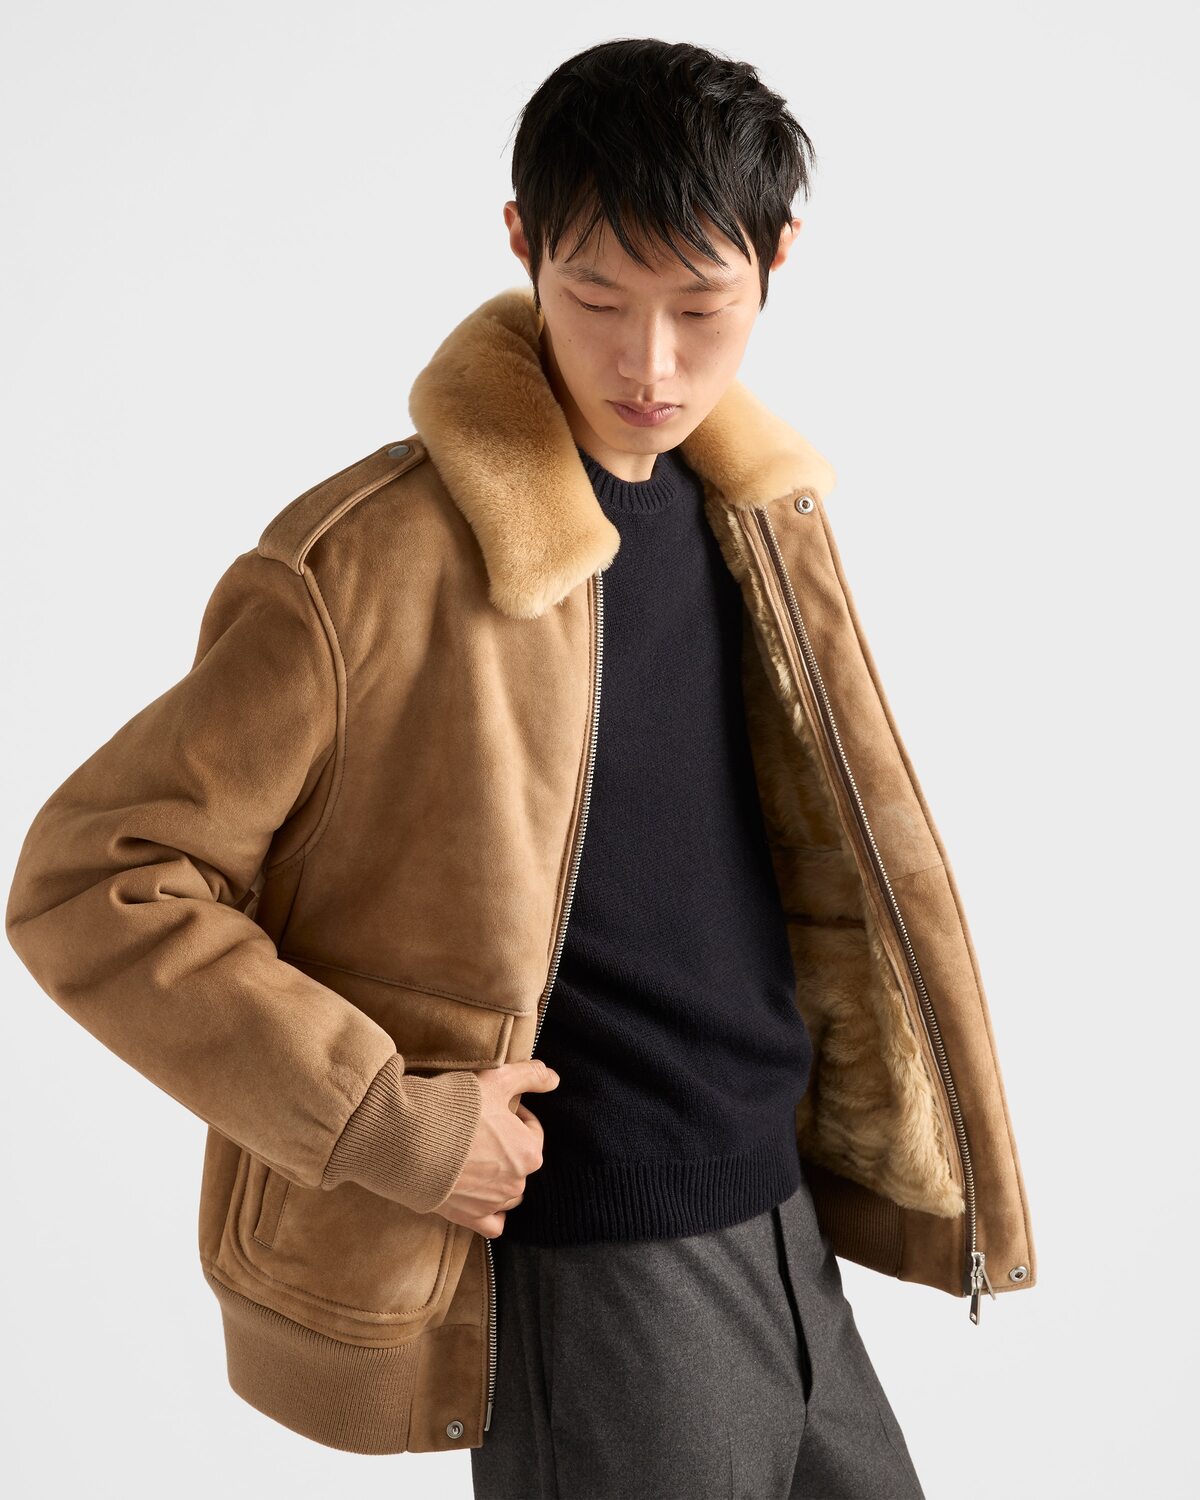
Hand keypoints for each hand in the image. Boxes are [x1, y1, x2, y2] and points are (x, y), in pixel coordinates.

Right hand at [434, 1058, 559, 1236]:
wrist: (411, 1141)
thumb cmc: (457, 1108)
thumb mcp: (497, 1079)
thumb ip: (531, 1076)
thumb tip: (554, 1078)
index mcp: (529, 1152)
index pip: (532, 1131)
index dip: (516, 1115)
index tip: (496, 1107)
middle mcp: (517, 1182)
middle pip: (520, 1161)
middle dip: (506, 1146)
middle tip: (481, 1129)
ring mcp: (493, 1203)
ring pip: (509, 1192)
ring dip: (499, 1177)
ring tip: (475, 1157)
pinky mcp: (470, 1218)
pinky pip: (493, 1223)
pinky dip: (491, 1212)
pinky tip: (481, 1198)